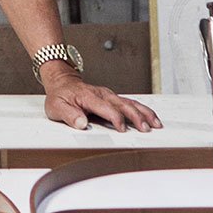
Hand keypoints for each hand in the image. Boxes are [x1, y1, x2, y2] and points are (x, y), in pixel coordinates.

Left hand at [41, 64, 161, 132]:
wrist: (62, 81)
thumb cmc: (60, 96)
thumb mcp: (56, 106)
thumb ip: (69, 115)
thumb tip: (81, 123)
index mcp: (89, 97)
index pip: (106, 108)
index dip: (115, 118)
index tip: (122, 130)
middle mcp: (102, 94)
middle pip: (123, 104)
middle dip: (136, 116)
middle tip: (146, 129)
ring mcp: (109, 95)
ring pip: (130, 103)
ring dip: (143, 113)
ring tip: (156, 124)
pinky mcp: (112, 98)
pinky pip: (130, 103)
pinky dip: (142, 110)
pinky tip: (151, 118)